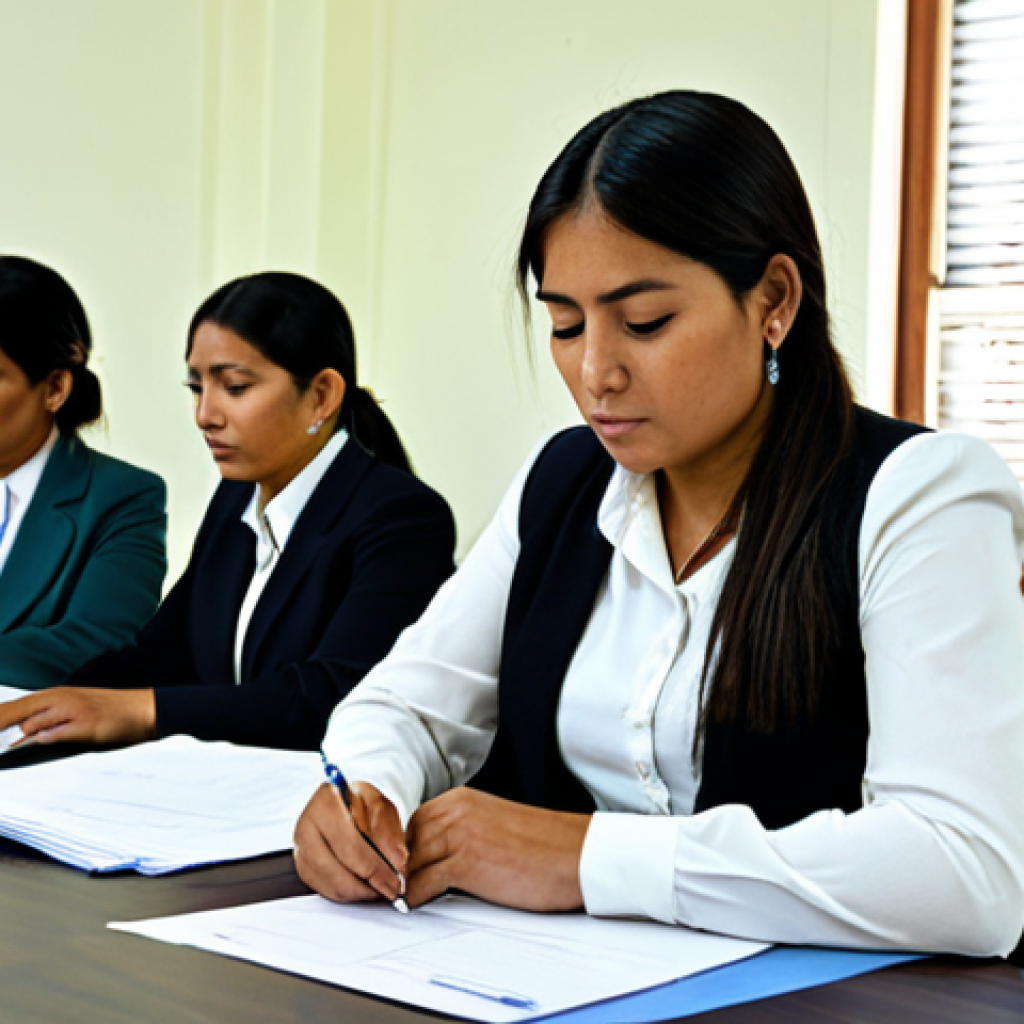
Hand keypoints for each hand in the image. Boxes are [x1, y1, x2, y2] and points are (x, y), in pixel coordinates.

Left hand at [0, 687, 155, 746]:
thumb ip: (49, 719)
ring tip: (38, 740)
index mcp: (57, 694)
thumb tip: (19, 736)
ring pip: (32, 725)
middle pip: (16, 712)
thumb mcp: (77, 708)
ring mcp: (73, 710)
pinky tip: (55, 739)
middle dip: (0, 724)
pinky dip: (49, 739)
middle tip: (0, 745)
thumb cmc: (111, 711)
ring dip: (29, 737)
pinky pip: (54, 735)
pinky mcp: (85, 724)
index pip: (14, 706)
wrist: (144, 709)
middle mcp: (62, 698)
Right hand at [294, 781, 407, 904]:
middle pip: (338, 870)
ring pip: (331, 884)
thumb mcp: (382, 806)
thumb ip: (391, 833)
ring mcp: (300, 847)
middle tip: (391, 890)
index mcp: (325, 803)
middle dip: (369, 886)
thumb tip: (397, 863)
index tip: (396, 881)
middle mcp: (306, 825)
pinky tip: (363, 886)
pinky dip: (347, 893)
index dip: (376, 869)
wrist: (344, 803)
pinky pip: (324, 890)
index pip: (351, 847)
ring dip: (359, 893)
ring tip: (379, 888)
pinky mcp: (302, 865)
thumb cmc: (362, 803)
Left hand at [406, 787, 590, 910]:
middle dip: (397, 867)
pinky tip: (415, 906)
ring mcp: (459, 835)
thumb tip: (428, 859)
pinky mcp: (466, 863)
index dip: (402, 850)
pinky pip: (422, 884)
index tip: (397, 870)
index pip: (411, 824)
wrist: (577, 854)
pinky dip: (413, 898)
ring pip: (409, 863)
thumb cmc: (541, 845)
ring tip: (398, 901)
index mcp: (460, 799)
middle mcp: (455, 811)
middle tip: (390, 890)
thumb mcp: (491, 825)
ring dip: (401, 884)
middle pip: (403, 842)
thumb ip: (459, 833)